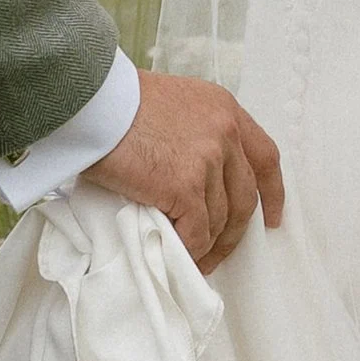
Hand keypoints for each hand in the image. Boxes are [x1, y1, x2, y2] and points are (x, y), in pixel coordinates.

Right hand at [79, 71, 284, 271]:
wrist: (87, 101)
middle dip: (236, 231)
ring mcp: (208, 159)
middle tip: (220, 251)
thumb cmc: (113, 101)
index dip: (272, 192)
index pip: (264, 156)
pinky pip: (196, 231)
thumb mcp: (170, 103)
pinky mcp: (185, 185)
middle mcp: (225, 132)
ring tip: (194, 258)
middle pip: (245, 196)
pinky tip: (178, 253)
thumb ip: (191, 131)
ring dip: (208, 244)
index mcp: (224, 109)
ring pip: (220, 218)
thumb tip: (192, 172)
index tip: (271, 217)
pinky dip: (190, 248)